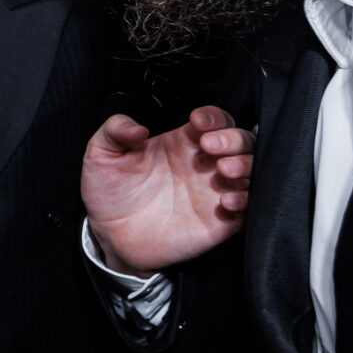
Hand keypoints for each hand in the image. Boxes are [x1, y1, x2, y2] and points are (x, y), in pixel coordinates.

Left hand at [82, 105, 254, 276]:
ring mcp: (215, 191)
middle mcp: (205, 163)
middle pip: (240, 140)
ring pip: (251, 169)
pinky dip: (246, 201)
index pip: (214, 120)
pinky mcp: (221, 221)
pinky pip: (249, 208)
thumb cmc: (110, 192)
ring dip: (245, 165)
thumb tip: (136, 126)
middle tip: (212, 146)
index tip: (198, 121)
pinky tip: (226, 201)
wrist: (111, 236)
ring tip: (224, 170)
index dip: (213, 116)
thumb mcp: (101, 155)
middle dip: (234, 138)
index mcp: (182, 142)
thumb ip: (114, 132)